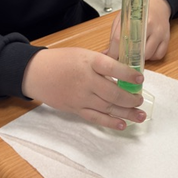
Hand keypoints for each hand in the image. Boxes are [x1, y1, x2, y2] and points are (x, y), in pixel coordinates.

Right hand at [21, 47, 146, 129]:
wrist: (37, 74)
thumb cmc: (62, 61)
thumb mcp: (83, 54)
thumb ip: (102, 62)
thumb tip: (124, 70)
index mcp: (88, 62)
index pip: (111, 67)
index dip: (127, 74)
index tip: (140, 79)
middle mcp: (85, 80)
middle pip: (112, 93)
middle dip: (130, 99)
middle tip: (140, 99)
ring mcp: (80, 97)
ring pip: (107, 108)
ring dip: (126, 113)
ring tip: (140, 116)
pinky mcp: (75, 109)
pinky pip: (95, 118)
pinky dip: (110, 122)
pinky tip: (123, 124)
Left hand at [107, 0, 171, 61]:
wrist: (158, 4)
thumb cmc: (138, 11)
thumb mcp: (123, 18)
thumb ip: (115, 34)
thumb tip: (108, 53)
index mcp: (134, 17)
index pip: (120, 39)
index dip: (113, 52)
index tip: (111, 58)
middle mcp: (148, 25)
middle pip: (136, 51)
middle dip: (128, 57)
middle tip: (124, 57)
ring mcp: (159, 32)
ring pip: (148, 55)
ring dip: (141, 58)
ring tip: (137, 51)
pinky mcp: (167, 38)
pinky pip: (158, 55)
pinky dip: (152, 56)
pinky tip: (148, 50)